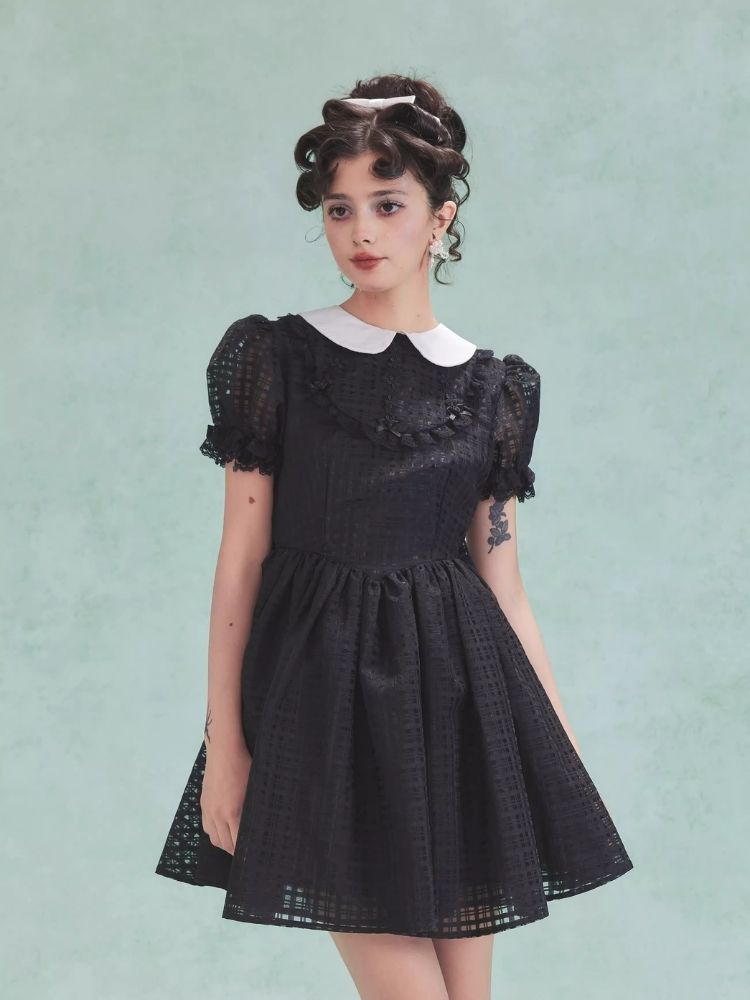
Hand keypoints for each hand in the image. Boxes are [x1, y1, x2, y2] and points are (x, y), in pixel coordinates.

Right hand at [200, 739, 252, 854]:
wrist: (224, 751)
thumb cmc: (244, 766)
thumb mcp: (254, 789)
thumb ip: (253, 810)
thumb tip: (260, 825)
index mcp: (233, 812)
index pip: (238, 842)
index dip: (245, 853)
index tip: (252, 857)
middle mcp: (218, 814)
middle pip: (225, 844)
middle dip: (235, 852)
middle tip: (246, 855)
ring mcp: (209, 809)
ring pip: (214, 838)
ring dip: (224, 845)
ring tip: (235, 846)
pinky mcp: (204, 803)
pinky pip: (207, 827)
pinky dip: (215, 834)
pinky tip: (223, 832)